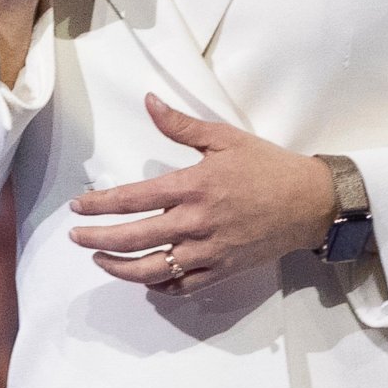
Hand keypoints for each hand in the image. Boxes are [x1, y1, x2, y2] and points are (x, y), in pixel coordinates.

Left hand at [68, 97, 336, 291]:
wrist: (312, 203)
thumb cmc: (268, 167)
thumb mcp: (225, 138)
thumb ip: (181, 125)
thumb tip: (148, 101)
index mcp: (193, 187)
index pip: (132, 199)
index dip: (99, 204)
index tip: (77, 205)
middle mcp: (196, 223)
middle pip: (134, 238)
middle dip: (97, 238)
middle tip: (75, 236)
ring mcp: (209, 252)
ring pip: (153, 270)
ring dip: (120, 267)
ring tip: (100, 259)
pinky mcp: (222, 271)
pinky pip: (182, 287)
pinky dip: (158, 286)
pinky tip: (143, 277)